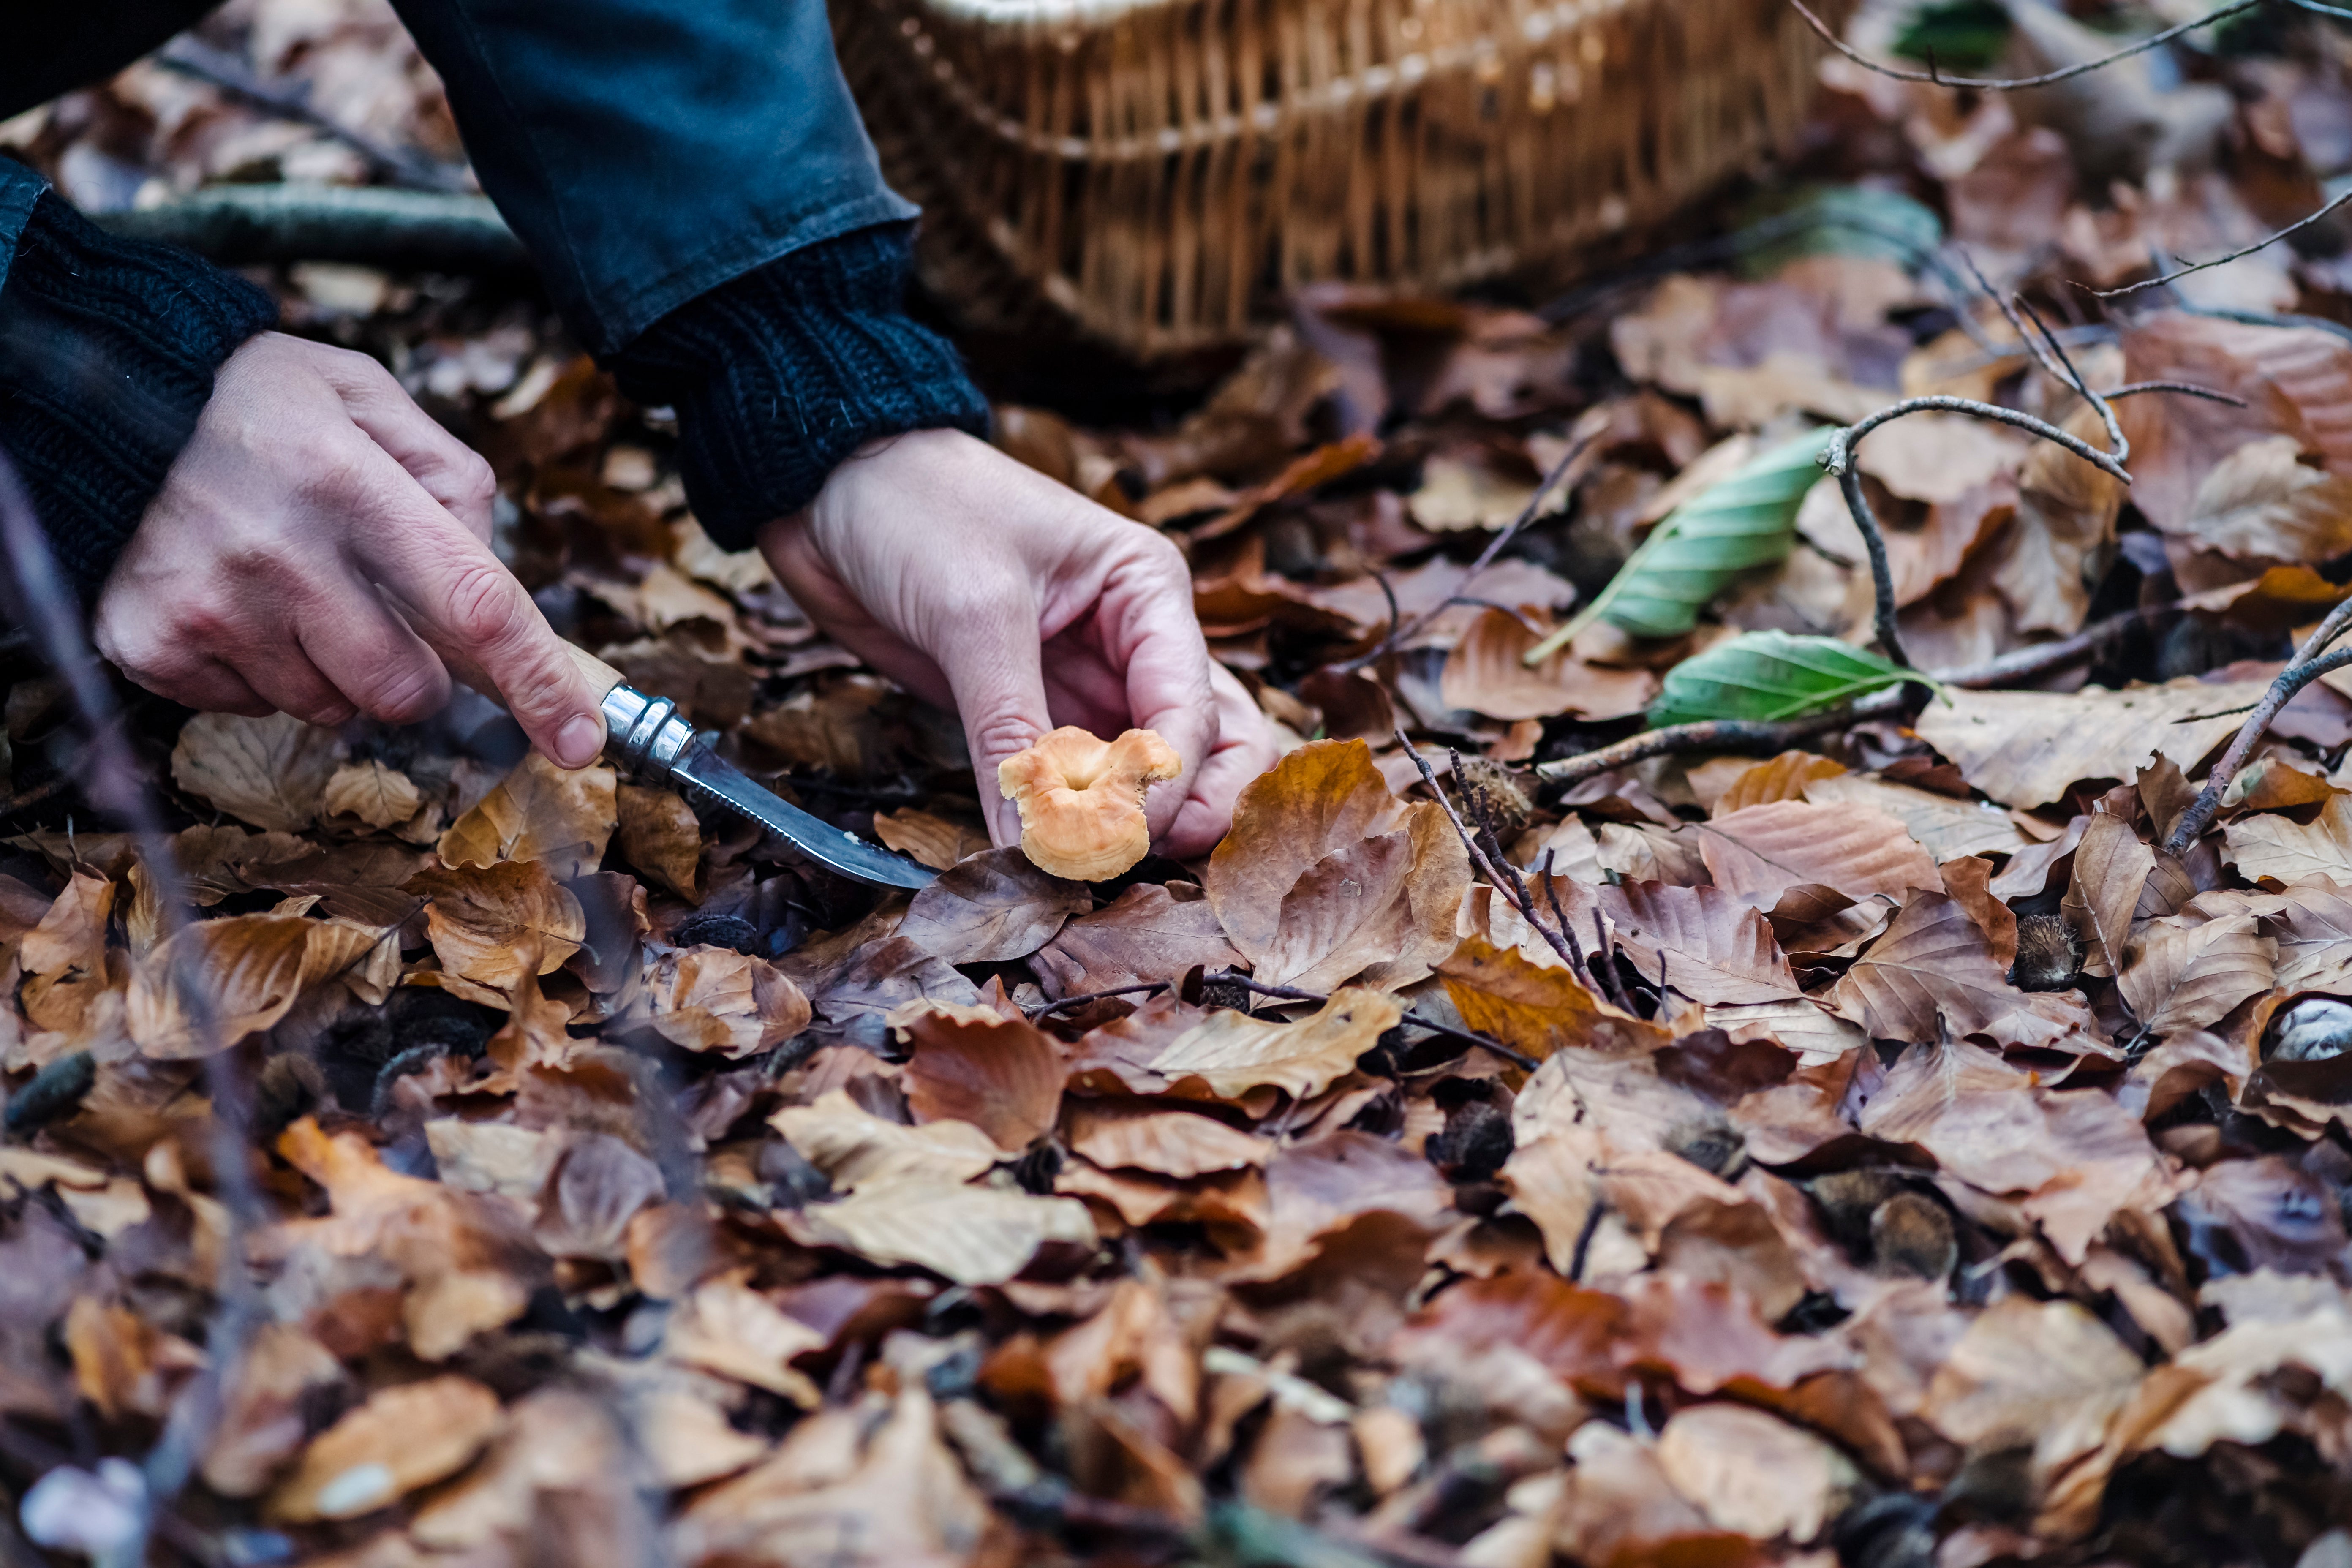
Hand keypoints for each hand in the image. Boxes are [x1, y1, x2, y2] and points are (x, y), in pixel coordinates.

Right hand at [93, 333, 606, 766]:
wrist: (95, 398)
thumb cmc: (254, 402)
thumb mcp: (363, 397)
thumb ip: (449, 477)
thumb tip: (493, 570)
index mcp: (349, 483)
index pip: (473, 605)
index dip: (538, 682)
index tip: (582, 738)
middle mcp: (279, 553)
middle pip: (403, 689)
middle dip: (412, 669)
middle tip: (370, 604)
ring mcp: (209, 608)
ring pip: (329, 707)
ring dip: (331, 666)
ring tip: (283, 583)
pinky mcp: (154, 647)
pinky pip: (253, 705)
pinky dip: (259, 667)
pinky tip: (231, 597)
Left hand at [759, 429, 1277, 855]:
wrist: (828, 489)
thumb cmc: (916, 510)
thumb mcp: (972, 614)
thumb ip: (1008, 731)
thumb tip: (1034, 844)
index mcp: (1147, 592)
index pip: (1188, 709)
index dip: (1164, 785)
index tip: (1118, 839)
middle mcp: (1134, 643)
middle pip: (1207, 746)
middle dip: (1187, 809)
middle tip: (1130, 856)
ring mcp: (1086, 682)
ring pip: (1150, 773)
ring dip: (1134, 825)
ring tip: (1091, 864)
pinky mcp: (1033, 713)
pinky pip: (1076, 782)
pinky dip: (1072, 823)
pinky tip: (1045, 853)